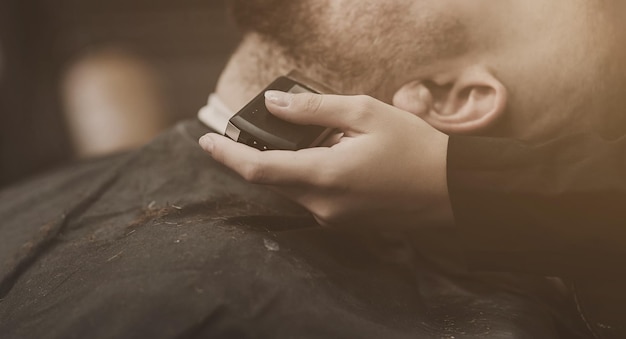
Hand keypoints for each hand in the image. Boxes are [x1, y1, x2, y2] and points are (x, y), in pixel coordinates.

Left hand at [199, 91, 452, 227]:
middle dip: (261, 154)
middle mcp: (322, 205)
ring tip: (324, 138)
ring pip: (293, 188)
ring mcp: (332, 219)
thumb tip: (274, 104)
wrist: (451, 190)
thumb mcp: (365, 113)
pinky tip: (336, 157)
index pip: (257, 169)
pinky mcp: (344, 223)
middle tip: (269, 126)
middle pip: (273, 179)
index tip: (206, 141)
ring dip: (291, 164)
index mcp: (324, 176)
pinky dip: (311, 175)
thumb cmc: (414, 148)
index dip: (226, 155)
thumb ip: (315, 109)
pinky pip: (313, 197)